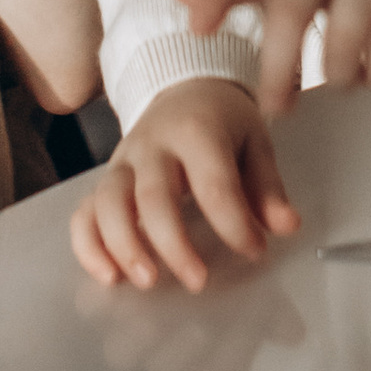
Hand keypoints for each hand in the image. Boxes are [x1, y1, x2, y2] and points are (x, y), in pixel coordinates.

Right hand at [69, 77, 299, 293]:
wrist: (183, 88)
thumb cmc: (221, 120)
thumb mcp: (254, 141)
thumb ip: (267, 187)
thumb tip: (286, 226)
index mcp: (197, 131)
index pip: (212, 182)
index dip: (233, 223)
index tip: (255, 250)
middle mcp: (153, 145)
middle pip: (153, 196)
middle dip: (173, 244)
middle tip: (197, 281)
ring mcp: (123, 162)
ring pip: (108, 203)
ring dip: (125, 246)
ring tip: (148, 282)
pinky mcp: (106, 179)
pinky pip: (84, 212)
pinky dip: (88, 246)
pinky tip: (108, 276)